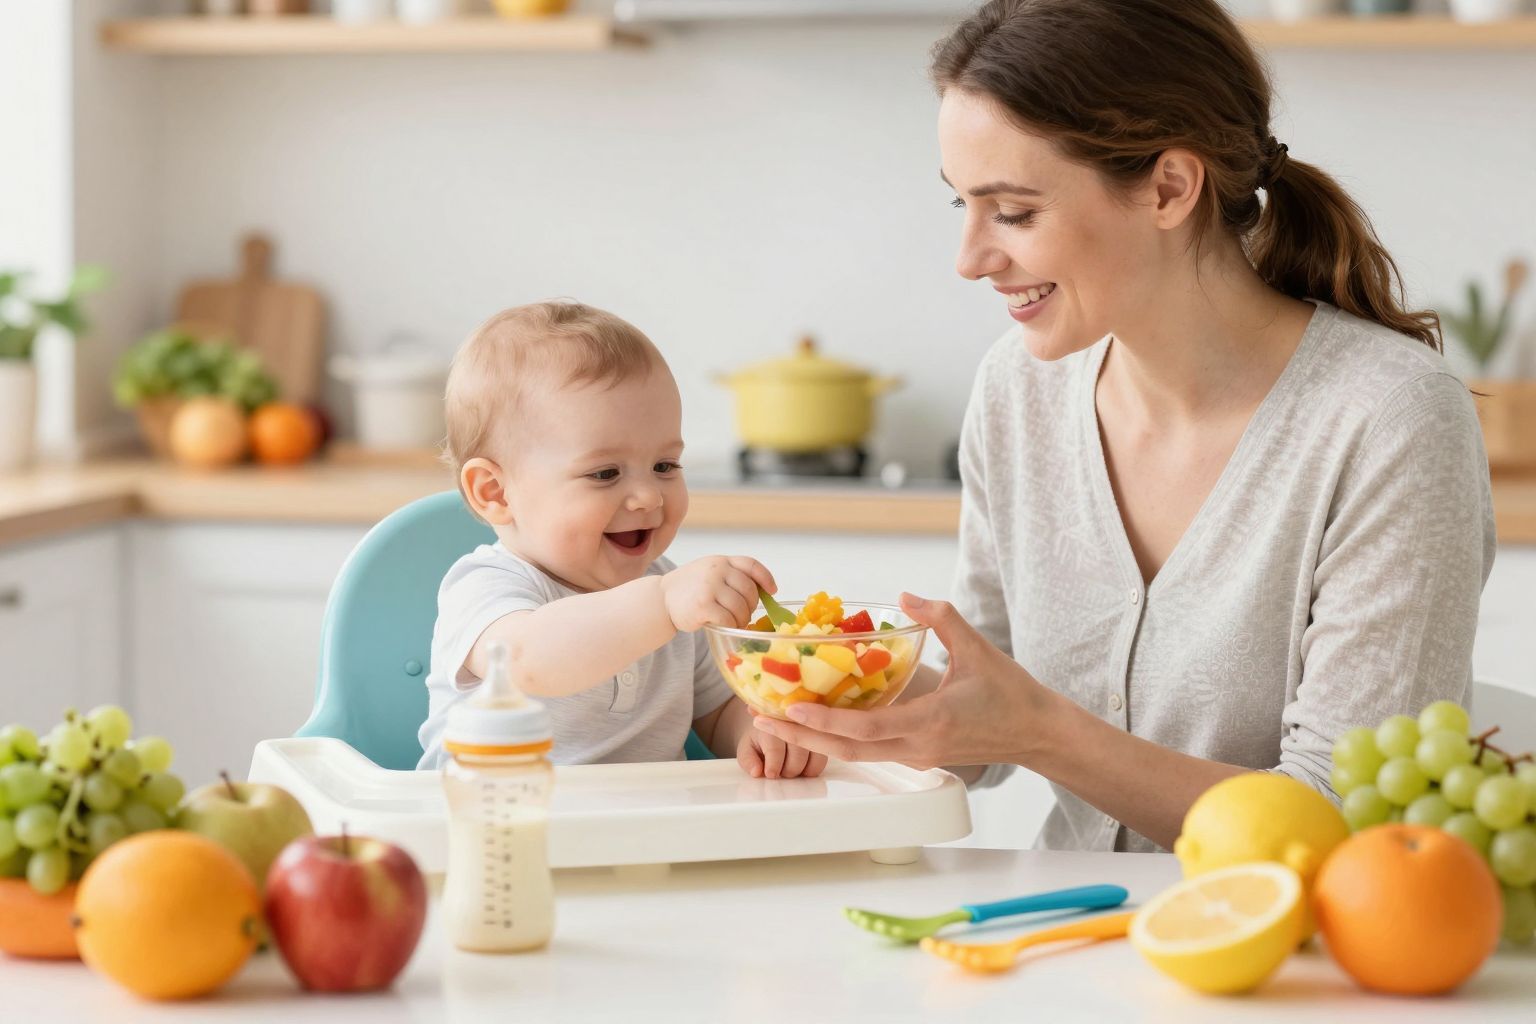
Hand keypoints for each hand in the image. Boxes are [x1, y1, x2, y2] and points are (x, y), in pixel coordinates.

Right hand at [660, 556, 775, 631]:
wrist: (662, 598)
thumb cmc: (690, 588)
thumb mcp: (710, 571)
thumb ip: (731, 576)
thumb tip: (764, 592)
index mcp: (721, 561)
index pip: (751, 565)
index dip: (766, 578)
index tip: (772, 591)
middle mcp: (717, 570)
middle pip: (749, 591)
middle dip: (752, 606)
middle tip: (745, 615)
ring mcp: (709, 587)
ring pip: (741, 608)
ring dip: (742, 619)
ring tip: (735, 622)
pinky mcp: (703, 606)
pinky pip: (729, 619)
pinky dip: (731, 626)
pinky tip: (726, 626)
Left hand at [737, 709, 827, 779]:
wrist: (772, 728)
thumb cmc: (760, 741)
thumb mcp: (747, 749)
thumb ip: (748, 760)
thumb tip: (756, 772)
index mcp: (772, 723)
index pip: (776, 748)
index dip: (773, 764)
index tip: (771, 774)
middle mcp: (795, 723)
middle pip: (797, 755)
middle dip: (787, 770)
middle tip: (780, 771)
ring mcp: (810, 729)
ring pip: (811, 758)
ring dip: (800, 770)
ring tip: (789, 768)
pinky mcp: (822, 738)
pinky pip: (822, 760)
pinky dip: (812, 770)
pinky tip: (801, 768)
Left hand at [751, 593, 1049, 769]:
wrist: (1038, 734)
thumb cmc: (1012, 694)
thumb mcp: (978, 648)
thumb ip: (941, 618)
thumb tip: (905, 597)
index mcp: (930, 723)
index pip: (865, 730)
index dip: (824, 722)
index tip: (791, 710)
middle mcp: (918, 747)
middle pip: (847, 751)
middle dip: (801, 738)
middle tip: (762, 720)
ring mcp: (917, 756)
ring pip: (855, 755)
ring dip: (815, 741)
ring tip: (778, 723)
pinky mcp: (919, 756)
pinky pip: (871, 752)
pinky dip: (840, 740)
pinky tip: (819, 724)